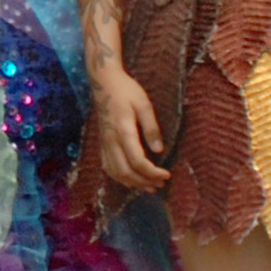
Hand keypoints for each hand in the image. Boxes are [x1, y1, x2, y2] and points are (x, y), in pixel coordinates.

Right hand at [88, 65, 169, 193]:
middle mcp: (111, 141)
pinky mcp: (102, 144)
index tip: (167, 175)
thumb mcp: (144, 104)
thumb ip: (151, 127)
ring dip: (132, 183)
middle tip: (161, 184)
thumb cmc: (126, 91)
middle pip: (126, 172)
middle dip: (144, 182)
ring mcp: (105, 143)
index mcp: (123, 131)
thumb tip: (159, 150)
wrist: (104, 83)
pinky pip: (108, 167)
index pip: (137, 161)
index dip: (152, 172)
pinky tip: (132, 180)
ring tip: (149, 187)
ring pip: (115, 173)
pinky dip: (120, 178)